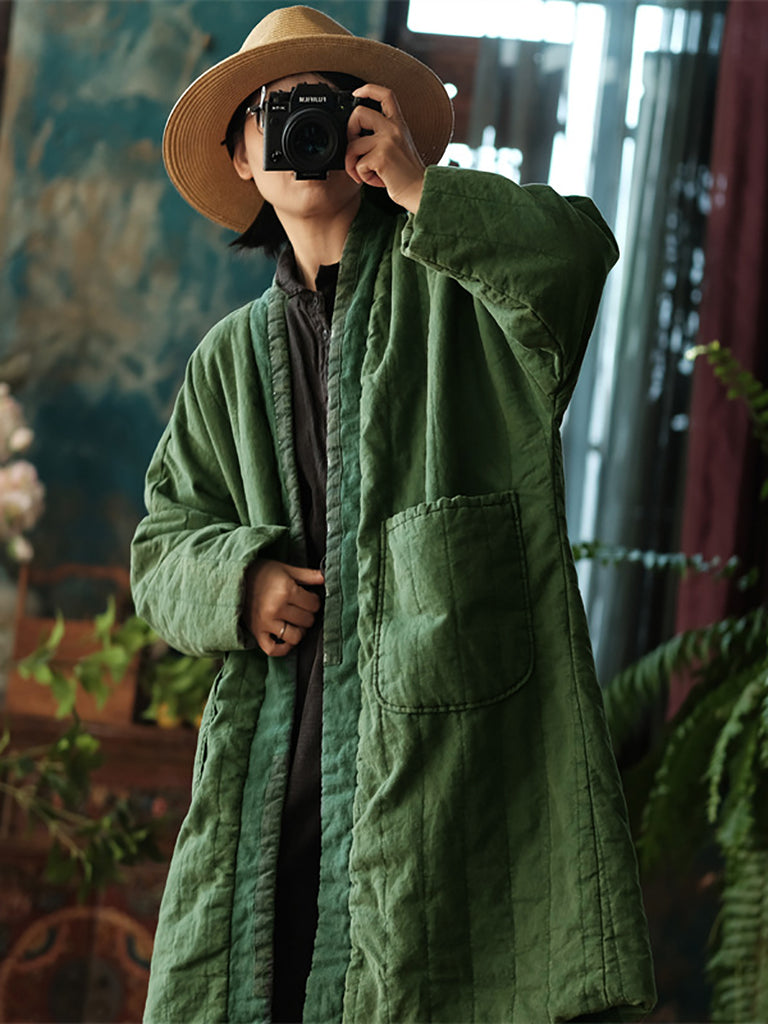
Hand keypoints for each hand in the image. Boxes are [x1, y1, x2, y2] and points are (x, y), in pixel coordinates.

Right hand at [244, 559, 323, 657]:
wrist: (233, 579)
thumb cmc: (262, 572)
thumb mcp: (285, 569)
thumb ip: (307, 575)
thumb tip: (326, 576)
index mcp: (286, 591)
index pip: (313, 605)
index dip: (314, 601)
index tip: (307, 598)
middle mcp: (276, 609)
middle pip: (306, 621)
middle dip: (308, 615)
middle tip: (301, 609)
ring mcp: (266, 623)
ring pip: (295, 637)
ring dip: (299, 631)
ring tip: (296, 623)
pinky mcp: (257, 633)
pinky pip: (274, 650)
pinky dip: (283, 648)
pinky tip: (286, 639)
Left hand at [345, 84, 425, 213]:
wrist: (419, 191)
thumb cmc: (405, 174)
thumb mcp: (397, 147)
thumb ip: (380, 136)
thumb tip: (353, 136)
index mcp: (399, 124)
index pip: (385, 94)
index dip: (367, 89)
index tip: (356, 93)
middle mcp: (394, 128)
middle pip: (358, 113)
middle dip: (349, 132)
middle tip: (355, 149)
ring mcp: (388, 141)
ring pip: (353, 145)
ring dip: (353, 163)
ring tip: (366, 173)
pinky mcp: (382, 157)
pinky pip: (358, 164)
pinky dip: (362, 176)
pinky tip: (376, 180)